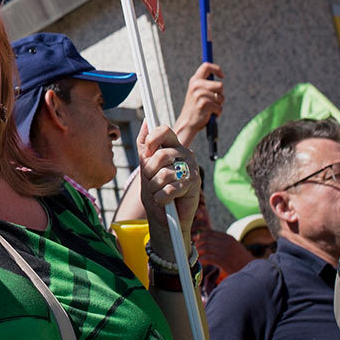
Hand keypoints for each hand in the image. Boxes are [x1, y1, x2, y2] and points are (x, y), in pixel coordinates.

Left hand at [137, 122, 200, 257]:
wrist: (163, 217)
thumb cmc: (155, 191)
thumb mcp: (146, 167)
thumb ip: (145, 146)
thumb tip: (146, 121)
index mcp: (173, 147)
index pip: (165, 131)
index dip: (153, 140)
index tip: (146, 154)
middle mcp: (185, 154)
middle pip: (161, 155)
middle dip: (149, 172)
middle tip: (151, 181)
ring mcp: (191, 169)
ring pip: (164, 174)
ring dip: (154, 188)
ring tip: (158, 193)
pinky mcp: (193, 185)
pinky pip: (170, 188)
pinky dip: (161, 198)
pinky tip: (164, 200)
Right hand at [172, 63, 222, 147]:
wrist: (187, 123)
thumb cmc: (196, 107)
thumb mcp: (198, 92)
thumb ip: (206, 84)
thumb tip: (221, 75)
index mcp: (194, 81)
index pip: (206, 66)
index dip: (217, 69)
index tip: (222, 76)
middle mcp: (196, 85)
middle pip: (220, 85)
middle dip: (220, 95)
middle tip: (213, 101)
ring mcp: (199, 94)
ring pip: (221, 97)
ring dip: (219, 105)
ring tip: (210, 109)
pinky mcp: (204, 104)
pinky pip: (219, 107)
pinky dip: (217, 113)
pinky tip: (209, 115)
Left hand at [195, 229, 253, 278]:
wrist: (252, 268)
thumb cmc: (241, 259)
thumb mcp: (234, 247)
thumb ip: (223, 243)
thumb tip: (207, 243)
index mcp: (228, 238)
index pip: (209, 233)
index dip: (200, 237)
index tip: (196, 241)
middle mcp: (226, 243)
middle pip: (205, 239)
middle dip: (198, 244)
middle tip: (195, 250)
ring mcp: (225, 251)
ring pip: (205, 248)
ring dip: (199, 252)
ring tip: (197, 256)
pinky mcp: (223, 261)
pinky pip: (208, 257)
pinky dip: (202, 259)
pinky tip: (201, 262)